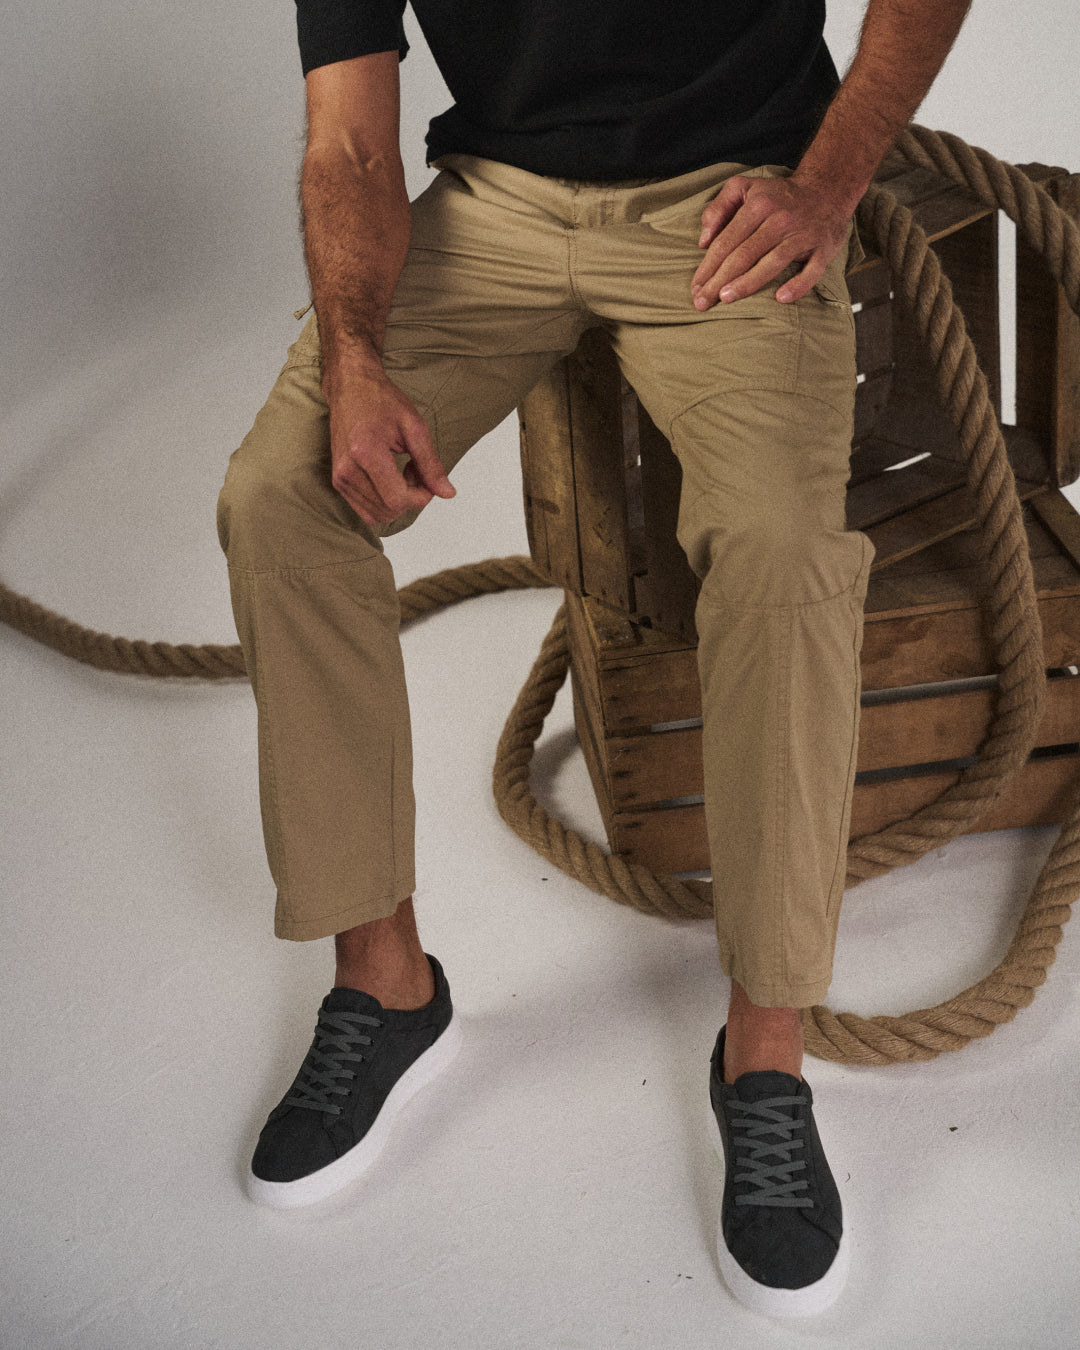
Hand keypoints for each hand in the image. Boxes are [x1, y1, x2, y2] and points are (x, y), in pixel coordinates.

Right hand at [325, 367, 454, 526]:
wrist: (350, 386)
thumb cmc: (380, 400)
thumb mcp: (414, 427)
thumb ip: (431, 464)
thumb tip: (446, 493)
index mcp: (365, 453)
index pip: (398, 500)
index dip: (420, 495)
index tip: (425, 474)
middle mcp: (347, 470)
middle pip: (389, 510)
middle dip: (410, 497)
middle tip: (414, 468)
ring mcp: (340, 478)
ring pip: (378, 515)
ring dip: (397, 501)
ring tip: (401, 472)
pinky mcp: (338, 482)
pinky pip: (367, 510)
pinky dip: (384, 502)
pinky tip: (389, 478)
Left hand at [690, 174, 853, 308]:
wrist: (827, 190)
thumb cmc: (777, 196)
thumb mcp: (744, 187)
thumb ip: (718, 208)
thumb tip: (703, 241)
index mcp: (758, 205)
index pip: (727, 241)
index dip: (708, 266)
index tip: (695, 287)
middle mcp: (780, 220)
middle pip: (744, 255)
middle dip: (719, 281)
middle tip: (702, 302)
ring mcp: (802, 236)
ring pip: (771, 264)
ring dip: (747, 283)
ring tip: (725, 298)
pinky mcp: (823, 249)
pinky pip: (811, 272)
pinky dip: (798, 286)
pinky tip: (780, 299)